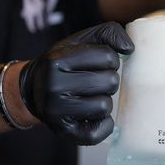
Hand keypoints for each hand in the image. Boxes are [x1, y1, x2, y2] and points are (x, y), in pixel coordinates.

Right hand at [19, 22, 133, 144]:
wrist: (34, 89)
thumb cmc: (65, 63)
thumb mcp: (81, 40)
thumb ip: (109, 33)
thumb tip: (129, 49)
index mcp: (58, 59)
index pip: (107, 56)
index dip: (111, 60)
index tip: (100, 63)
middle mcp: (53, 85)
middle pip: (109, 82)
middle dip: (108, 80)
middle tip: (95, 81)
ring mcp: (56, 111)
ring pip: (104, 106)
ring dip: (104, 100)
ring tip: (92, 96)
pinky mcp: (64, 131)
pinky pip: (98, 132)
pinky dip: (104, 124)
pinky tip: (94, 116)